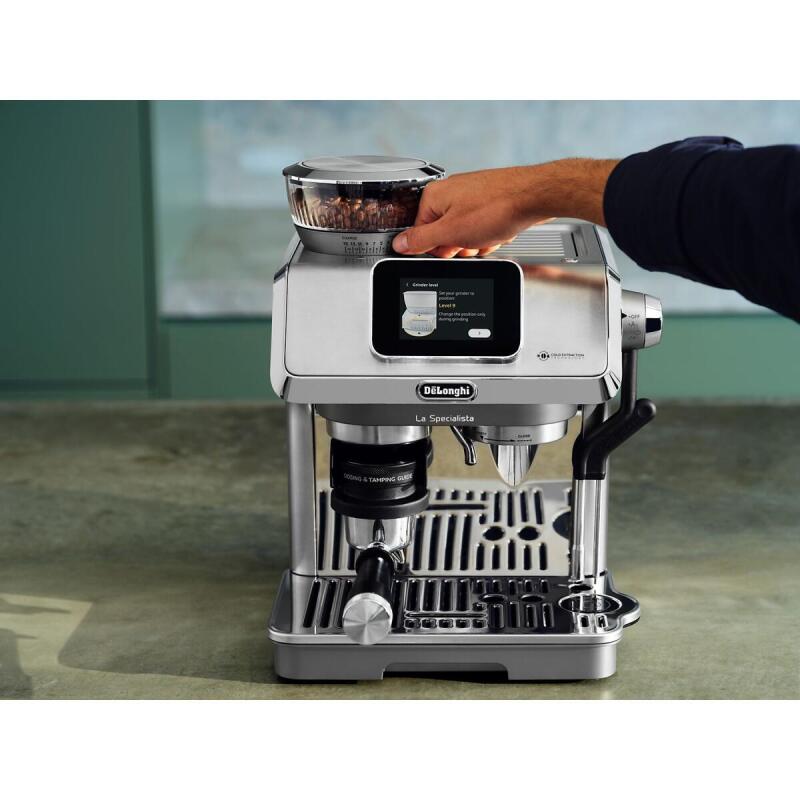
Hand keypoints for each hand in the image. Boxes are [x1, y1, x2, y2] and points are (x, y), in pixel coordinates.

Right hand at [392, 159, 617, 257]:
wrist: (534, 196)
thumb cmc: (497, 207)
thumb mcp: (451, 232)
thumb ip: (421, 240)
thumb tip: (399, 244)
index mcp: (433, 196)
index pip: (420, 232)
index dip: (436, 247)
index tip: (449, 249)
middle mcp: (450, 193)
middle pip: (443, 235)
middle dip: (459, 245)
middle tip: (471, 242)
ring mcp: (470, 197)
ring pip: (464, 234)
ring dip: (476, 242)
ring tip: (489, 234)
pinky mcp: (488, 203)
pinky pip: (481, 228)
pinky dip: (490, 234)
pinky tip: (499, 231)